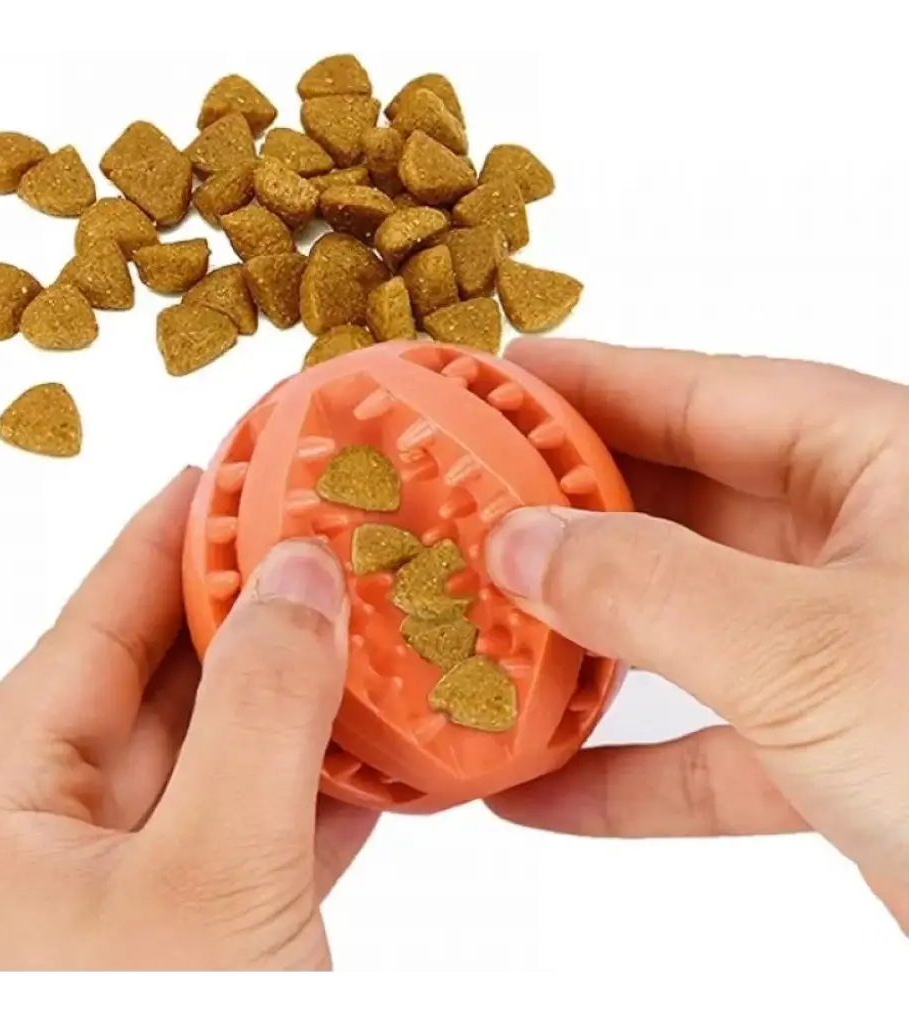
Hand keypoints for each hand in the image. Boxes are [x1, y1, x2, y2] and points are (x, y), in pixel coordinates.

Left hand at [0, 469, 376, 971]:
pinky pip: (259, 832)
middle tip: (314, 543)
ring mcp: (129, 902)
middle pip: (155, 694)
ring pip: (217, 763)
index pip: (84, 640)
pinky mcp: (201, 943)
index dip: (156, 546)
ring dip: (295, 703)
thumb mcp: (214, 872)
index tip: (220, 477)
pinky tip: (378, 749)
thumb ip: (259, 712)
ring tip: (359, 626)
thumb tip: (299, 578)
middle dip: (243, 618)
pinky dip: (319, 789)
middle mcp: (51, 858)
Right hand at [483, 338, 908, 931]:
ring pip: (686, 629)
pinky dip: (625, 774)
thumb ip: (650, 588)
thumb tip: (521, 540)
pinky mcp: (840, 752)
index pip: (710, 392)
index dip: (598, 383)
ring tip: (478, 638)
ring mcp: (849, 652)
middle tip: (466, 511)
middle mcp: (868, 546)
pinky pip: (708, 749)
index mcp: (888, 468)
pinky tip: (535, 790)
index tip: (500, 381)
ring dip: (582, 649)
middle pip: (684, 507)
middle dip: (570, 518)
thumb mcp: (810, 650)